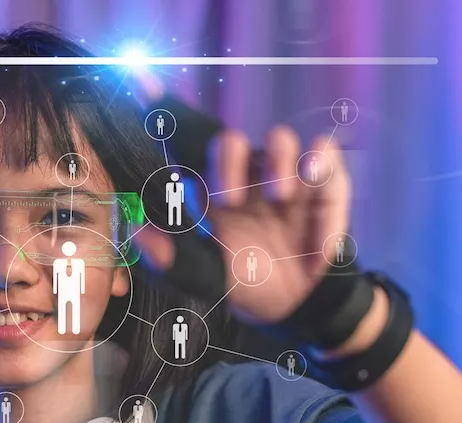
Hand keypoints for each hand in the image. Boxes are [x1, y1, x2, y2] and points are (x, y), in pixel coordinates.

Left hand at [136, 126, 352, 325]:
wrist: (293, 302)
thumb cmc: (244, 278)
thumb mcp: (205, 277)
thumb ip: (171, 262)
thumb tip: (137, 232)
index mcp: (208, 187)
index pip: (183, 143)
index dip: (163, 109)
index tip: (140, 80)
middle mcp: (244, 172)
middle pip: (227, 139)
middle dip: (225, 163)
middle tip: (229, 201)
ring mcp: (284, 174)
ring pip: (279, 138)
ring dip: (277, 163)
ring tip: (279, 199)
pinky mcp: (323, 183)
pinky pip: (322, 156)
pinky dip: (319, 175)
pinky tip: (312, 220)